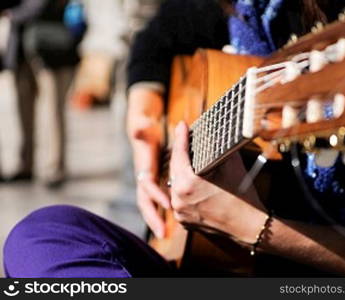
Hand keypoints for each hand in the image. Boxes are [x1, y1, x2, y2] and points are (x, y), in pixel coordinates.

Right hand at [127, 88, 167, 238]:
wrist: (140, 128)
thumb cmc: (144, 128)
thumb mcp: (142, 126)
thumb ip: (140, 129)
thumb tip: (139, 129)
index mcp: (142, 167)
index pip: (147, 185)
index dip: (156, 195)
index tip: (167, 205)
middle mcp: (142, 178)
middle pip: (144, 202)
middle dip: (153, 218)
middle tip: (163, 234)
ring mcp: (146, 183)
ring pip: (149, 205)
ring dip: (156, 219)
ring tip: (165, 234)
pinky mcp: (152, 184)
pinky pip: (155, 202)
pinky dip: (160, 213)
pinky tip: (168, 222)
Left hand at [169, 121, 267, 243]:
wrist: (249, 227)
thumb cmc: (242, 195)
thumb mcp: (231, 165)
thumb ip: (219, 147)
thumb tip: (216, 132)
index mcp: (187, 184)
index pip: (180, 154)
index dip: (181, 137)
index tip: (182, 124)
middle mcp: (178, 199)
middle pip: (175, 169)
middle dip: (180, 153)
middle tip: (185, 138)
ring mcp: (179, 212)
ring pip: (176, 184)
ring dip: (182, 171)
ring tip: (188, 158)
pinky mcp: (183, 221)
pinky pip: (180, 199)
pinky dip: (184, 189)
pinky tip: (191, 180)